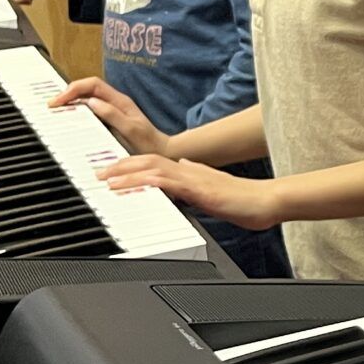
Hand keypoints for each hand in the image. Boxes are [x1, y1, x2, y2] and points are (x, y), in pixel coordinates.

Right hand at [52, 77, 171, 156]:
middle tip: (52, 105)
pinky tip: (69, 119)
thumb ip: (112, 115)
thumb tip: (91, 102)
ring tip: (56, 110)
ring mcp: (112, 110)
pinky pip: (90, 110)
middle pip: (86, 88)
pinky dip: (77, 110)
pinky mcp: (110, 119)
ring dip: (71, 101)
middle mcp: (115, 102)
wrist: (162, 152)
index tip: (59, 101)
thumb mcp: (131, 130)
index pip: (92, 84)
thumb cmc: (148, 143)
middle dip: (68, 93)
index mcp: (119, 100)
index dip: (73, 89)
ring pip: (87, 98)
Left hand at [94, 154, 282, 227]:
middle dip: (119, 167)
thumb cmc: (245, 201)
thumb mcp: (215, 187)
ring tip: (105, 181)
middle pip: (146, 160)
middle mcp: (188, 171)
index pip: (153, 162)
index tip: (109, 172)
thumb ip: (197, 176)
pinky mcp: (198, 190)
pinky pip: (166, 183)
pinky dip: (145, 183)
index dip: (129, 164)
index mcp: (190, 172)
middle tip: (96, 174)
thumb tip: (184, 167)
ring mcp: (193, 179)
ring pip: (151, 168)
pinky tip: (132, 188)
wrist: (267, 202)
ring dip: (125, 173)